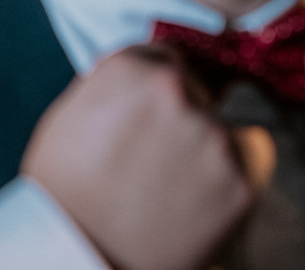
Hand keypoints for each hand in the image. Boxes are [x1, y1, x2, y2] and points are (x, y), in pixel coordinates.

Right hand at [21, 48, 254, 269]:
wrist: (82, 255)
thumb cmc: (64, 191)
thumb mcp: (69, 115)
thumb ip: (112, 85)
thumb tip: (140, 77)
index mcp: (130, 67)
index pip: (163, 55)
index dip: (156, 85)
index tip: (153, 108)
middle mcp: (177, 90)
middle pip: (195, 90)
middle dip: (182, 114)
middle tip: (156, 154)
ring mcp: (213, 135)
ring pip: (217, 132)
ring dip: (201, 150)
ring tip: (167, 185)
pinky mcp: (241, 180)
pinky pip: (237, 171)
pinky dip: (218, 186)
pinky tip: (185, 205)